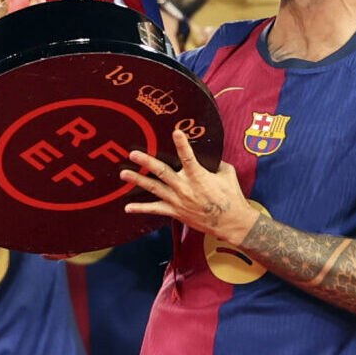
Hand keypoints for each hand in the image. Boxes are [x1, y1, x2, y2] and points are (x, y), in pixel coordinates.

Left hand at [125, 127, 257, 242]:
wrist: (232, 222)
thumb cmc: (231, 196)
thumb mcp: (227, 174)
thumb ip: (215, 163)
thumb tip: (208, 155)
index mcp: (199, 176)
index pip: (188, 157)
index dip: (182, 144)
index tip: (176, 132)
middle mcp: (185, 187)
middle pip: (162, 172)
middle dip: (146, 162)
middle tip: (133, 154)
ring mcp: (178, 200)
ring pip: (154, 188)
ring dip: (138, 180)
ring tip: (124, 174)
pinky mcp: (176, 212)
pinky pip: (155, 210)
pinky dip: (141, 209)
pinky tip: (127, 208)